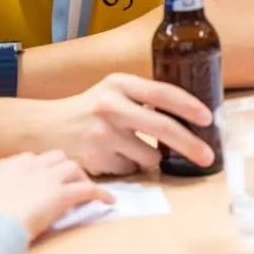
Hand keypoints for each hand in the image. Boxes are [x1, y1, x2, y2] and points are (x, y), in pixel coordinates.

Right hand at [0, 150, 113, 241]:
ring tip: (85, 193)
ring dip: (80, 178)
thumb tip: (1, 204)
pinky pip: (88, 189)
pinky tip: (109, 202)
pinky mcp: (62, 193)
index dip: (41, 170)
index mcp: (6, 166)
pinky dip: (100, 194)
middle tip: (67, 185)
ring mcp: (47, 178)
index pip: (31, 158)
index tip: (44, 182)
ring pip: (73, 167)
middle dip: (63, 169)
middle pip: (56, 157)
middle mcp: (29, 166)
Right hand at [47, 73, 215, 176]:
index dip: (189, 106)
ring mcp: (103, 134)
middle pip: (163, 128)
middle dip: (190, 145)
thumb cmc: (90, 109)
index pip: (162, 93)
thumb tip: (190, 113)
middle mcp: (111, 106)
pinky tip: (113, 156)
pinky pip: (130, 169)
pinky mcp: (97, 159)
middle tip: (207, 156)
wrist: (45, 127)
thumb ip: (143, 98)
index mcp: (120, 84)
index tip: (208, 118)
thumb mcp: (114, 91)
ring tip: (133, 148)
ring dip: (151, 158)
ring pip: (149, 156)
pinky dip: (129, 166)